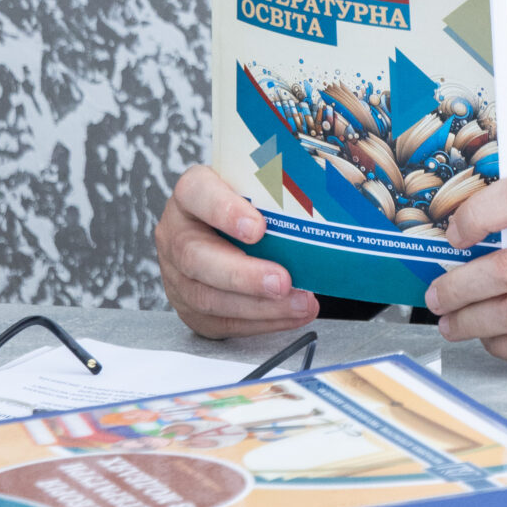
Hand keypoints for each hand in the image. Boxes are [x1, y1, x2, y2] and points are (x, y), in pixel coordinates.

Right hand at [155, 164, 320, 338]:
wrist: (220, 232)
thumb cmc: (245, 205)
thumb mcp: (255, 185)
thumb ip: (278, 187)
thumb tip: (330, 192)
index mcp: (190, 194)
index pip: (197, 192)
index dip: (225, 211)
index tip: (259, 227)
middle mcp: (177, 234)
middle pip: (197, 257)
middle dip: (244, 275)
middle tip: (282, 281)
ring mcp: (178, 275)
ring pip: (208, 297)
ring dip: (259, 306)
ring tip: (299, 302)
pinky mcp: (191, 309)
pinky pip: (223, 321)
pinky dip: (262, 322)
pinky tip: (291, 315)